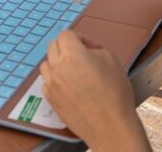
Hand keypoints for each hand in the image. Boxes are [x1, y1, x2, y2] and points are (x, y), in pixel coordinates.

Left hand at [39, 31, 149, 151]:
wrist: (110, 126)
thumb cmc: (114, 95)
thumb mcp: (111, 59)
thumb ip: (94, 48)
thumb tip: (86, 49)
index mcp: (73, 55)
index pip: (65, 34)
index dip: (79, 37)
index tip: (88, 46)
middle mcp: (58, 68)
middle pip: (53, 46)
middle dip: (66, 47)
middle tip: (81, 55)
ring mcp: (51, 85)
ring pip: (46, 63)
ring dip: (57, 62)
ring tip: (73, 71)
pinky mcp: (50, 99)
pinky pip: (46, 82)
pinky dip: (55, 79)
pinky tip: (69, 85)